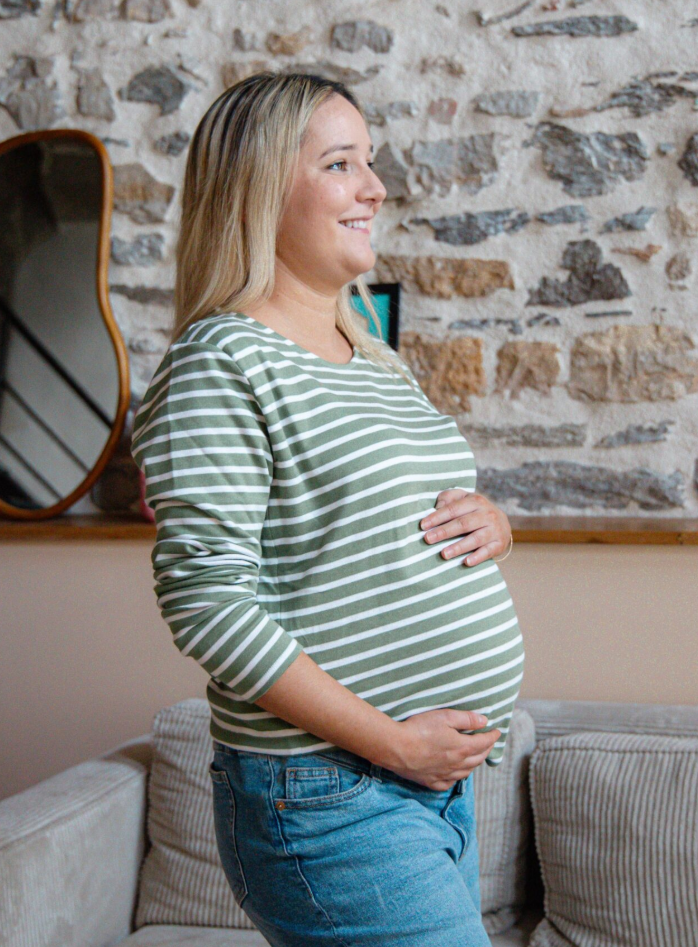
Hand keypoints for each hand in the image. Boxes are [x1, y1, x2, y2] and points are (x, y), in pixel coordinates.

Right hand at [386, 709, 501, 790]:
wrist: (396, 748)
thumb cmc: (419, 729)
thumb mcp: (445, 717)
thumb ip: (466, 719)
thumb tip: (484, 721)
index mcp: (462, 747)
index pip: (484, 742)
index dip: (492, 736)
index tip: (497, 731)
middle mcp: (457, 764)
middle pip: (477, 758)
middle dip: (486, 749)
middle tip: (489, 743)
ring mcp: (444, 775)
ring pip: (466, 772)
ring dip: (474, 764)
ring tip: (476, 757)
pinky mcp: (431, 782)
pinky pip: (450, 783)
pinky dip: (457, 778)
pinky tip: (456, 774)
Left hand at [419, 489, 510, 567]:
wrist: (502, 523)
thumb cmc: (475, 511)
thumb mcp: (464, 498)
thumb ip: (449, 498)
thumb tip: (436, 507)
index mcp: (475, 501)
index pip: (453, 509)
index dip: (437, 517)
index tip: (423, 525)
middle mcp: (487, 514)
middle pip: (463, 524)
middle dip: (444, 532)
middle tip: (428, 539)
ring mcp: (495, 530)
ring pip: (475, 539)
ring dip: (459, 547)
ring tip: (444, 554)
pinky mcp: (499, 544)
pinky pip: (488, 552)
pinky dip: (478, 557)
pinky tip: (466, 562)